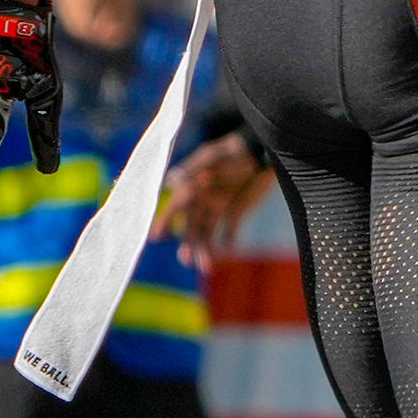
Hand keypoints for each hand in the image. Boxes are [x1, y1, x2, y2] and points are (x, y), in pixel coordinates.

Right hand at [158, 133, 270, 258]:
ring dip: (206, 249)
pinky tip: (228, 251)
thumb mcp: (212, 157)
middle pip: (191, 226)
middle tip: (186, 260)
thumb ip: (193, 170)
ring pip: (207, 232)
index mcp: (191, 187)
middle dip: (188, 244)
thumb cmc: (233, 150)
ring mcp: (218, 206)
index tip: (156, 236)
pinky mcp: (236, 210)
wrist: (261, 150)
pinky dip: (229, 241)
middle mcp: (201, 200)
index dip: (165, 221)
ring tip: (205, 267)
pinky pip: (229, 229)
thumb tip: (170, 181)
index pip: (175, 207)